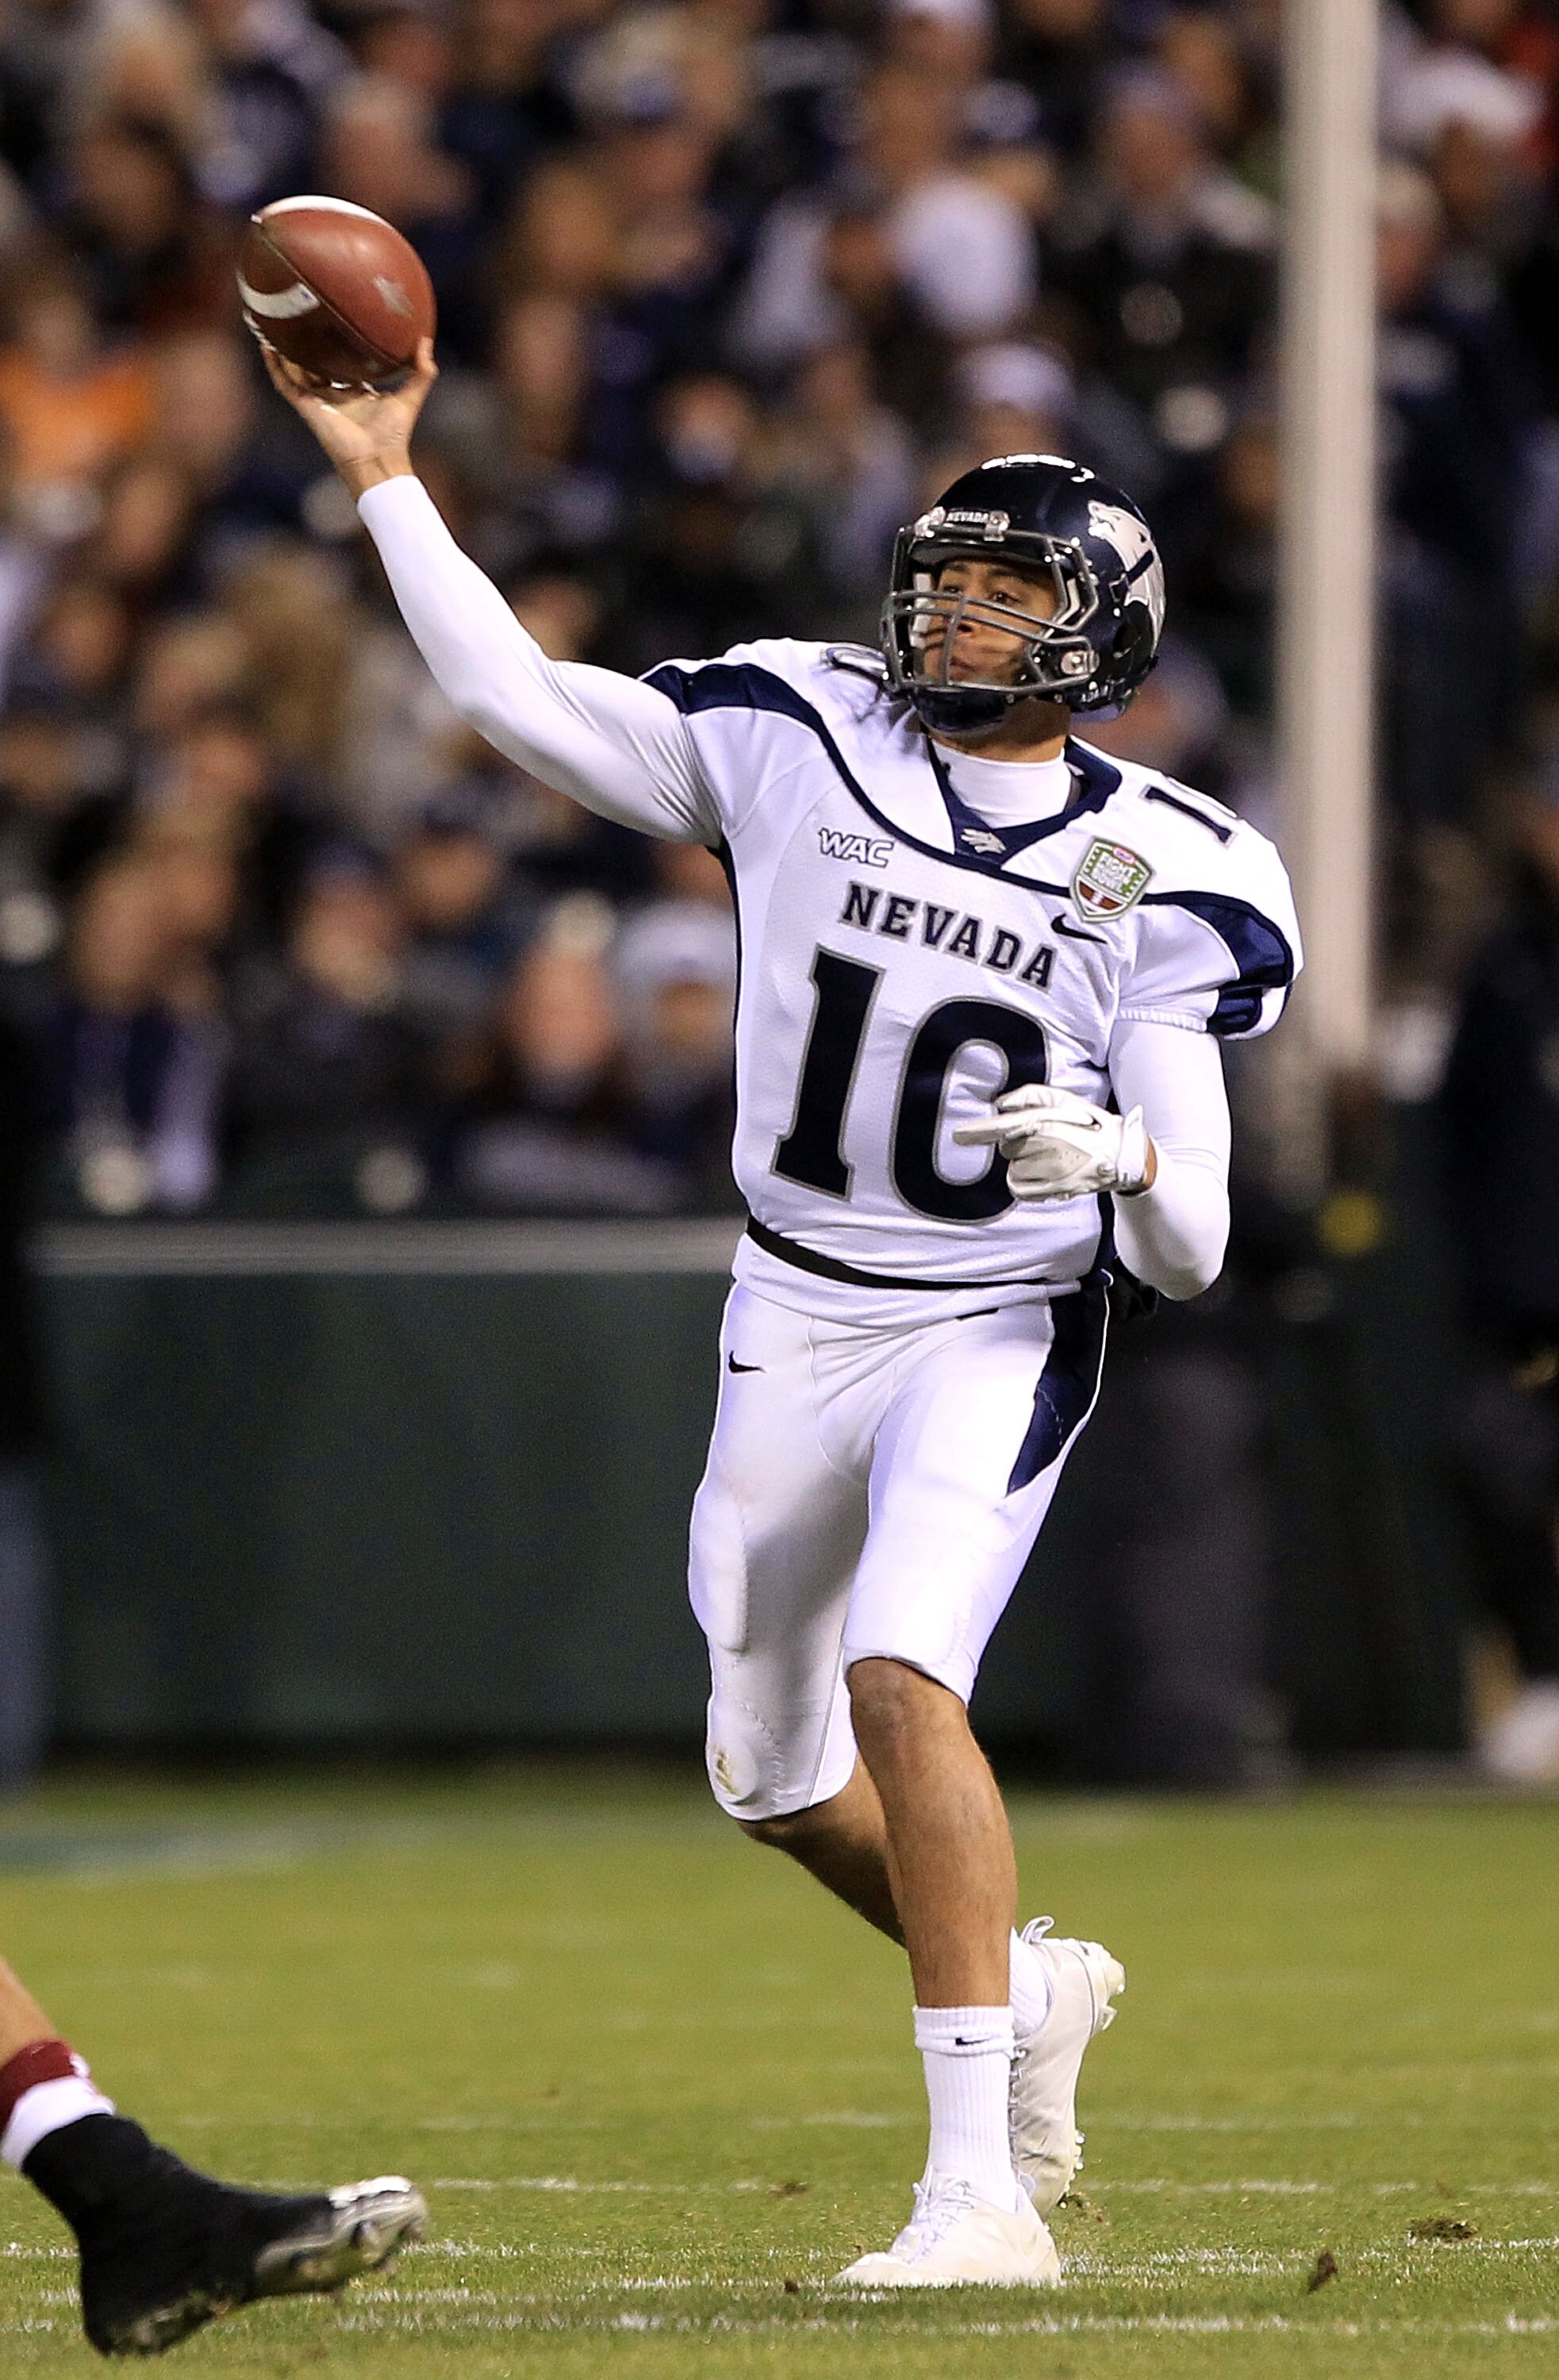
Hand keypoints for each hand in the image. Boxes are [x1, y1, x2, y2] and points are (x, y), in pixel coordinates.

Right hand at [258, 334, 437, 498]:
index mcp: (356, 391)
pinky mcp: (307, 407)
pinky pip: (285, 383)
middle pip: (315, 363)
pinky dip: (275, 366)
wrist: (377, 459)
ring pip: (295, 369)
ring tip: (274, 322)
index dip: (336, 345)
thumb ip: (423, 372)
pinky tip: (267, 345)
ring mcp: (318, 400)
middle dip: (306, 343)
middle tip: (299, 315)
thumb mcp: (411, 397)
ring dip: (283, 349)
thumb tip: (426, 342)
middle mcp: (334, 393)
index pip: (342, 363)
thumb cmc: (394, 435)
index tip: (334, 320)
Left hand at [953, 1082, 1155, 1201]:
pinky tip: (1042, 1173)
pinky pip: (1019, 1188)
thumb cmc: (1090, 1123)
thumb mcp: (1063, 1099)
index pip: (1003, 1127)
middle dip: (1018, 1144)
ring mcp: (1048, 1170)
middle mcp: (1044, 1146)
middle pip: (1006, 1148)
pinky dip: (1024, 1182)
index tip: (958, 1136)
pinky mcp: (1052, 1189)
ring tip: (1049, 1157)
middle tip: (1044, 1141)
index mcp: (1045, 1121)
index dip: (978, 1132)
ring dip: (1024, 1163)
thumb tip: (1000, 1104)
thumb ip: (1029, 1096)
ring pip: (1012, 1169)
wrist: (1121, 1153)